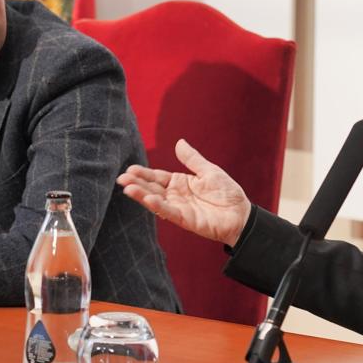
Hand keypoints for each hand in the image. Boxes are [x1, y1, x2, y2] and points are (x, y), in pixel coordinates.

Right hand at [117, 139, 251, 246]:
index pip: (157, 177)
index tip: (129, 169)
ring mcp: (179, 208)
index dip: (144, 174)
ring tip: (128, 188)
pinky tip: (148, 199)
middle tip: (121, 178)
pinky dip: (158, 206)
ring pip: (156, 201)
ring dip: (142, 195)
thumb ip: (192, 159)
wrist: (241, 213)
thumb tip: (178, 142)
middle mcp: (176, 196)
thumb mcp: (208, 171)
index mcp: (180, 182)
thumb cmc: (227, 192)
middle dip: (137, 183)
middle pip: (152, 188)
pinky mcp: (185, 219)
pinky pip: (169, 212)